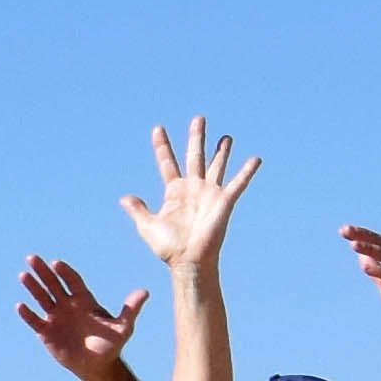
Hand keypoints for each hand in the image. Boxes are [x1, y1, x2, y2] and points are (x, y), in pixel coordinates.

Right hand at [10, 255, 148, 378]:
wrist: (98, 366)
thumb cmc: (112, 345)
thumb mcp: (124, 327)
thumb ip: (131, 309)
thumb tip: (146, 292)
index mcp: (84, 300)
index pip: (73, 281)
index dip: (65, 272)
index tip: (57, 264)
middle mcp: (68, 305)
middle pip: (54, 284)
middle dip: (43, 271)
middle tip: (32, 258)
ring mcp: (56, 317)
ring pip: (42, 298)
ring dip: (33, 287)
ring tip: (23, 275)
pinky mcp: (47, 332)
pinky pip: (35, 321)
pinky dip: (28, 314)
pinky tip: (21, 306)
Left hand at [124, 118, 257, 268]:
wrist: (188, 261)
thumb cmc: (169, 248)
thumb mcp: (147, 226)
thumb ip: (138, 210)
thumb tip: (125, 198)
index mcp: (175, 192)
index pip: (167, 162)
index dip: (162, 146)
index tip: (158, 129)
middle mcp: (194, 189)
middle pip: (194, 156)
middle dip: (196, 137)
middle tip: (198, 119)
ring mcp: (209, 194)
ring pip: (216, 165)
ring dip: (222, 151)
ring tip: (226, 137)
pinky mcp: (224, 202)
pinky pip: (238, 184)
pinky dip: (247, 172)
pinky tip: (256, 159)